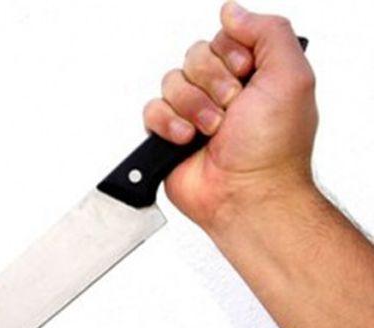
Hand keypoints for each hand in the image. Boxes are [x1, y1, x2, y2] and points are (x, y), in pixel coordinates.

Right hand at [143, 1, 317, 232]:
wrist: (247, 194)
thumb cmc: (273, 149)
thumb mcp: (291, 76)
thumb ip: (268, 32)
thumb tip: (233, 11)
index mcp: (252, 74)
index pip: (223, 37)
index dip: (230, 56)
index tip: (246, 77)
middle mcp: (222, 90)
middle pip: (194, 56)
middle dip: (212, 84)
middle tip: (231, 109)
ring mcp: (194, 111)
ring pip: (171, 81)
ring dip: (193, 107)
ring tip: (212, 131)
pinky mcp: (168, 132)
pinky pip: (152, 109)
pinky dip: (169, 124)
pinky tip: (188, 140)